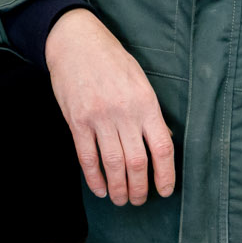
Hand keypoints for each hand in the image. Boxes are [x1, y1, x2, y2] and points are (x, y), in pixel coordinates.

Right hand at [43, 7, 176, 205]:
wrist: (76, 42)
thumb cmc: (112, 60)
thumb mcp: (140, 80)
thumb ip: (151, 112)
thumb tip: (163, 141)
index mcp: (146, 103)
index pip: (162, 147)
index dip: (166, 175)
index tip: (165, 191)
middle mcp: (124, 112)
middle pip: (137, 162)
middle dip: (140, 188)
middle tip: (139, 200)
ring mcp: (99, 117)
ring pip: (113, 164)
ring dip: (119, 188)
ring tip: (121, 199)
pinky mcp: (77, 120)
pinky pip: (87, 157)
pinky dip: (94, 177)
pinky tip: (99, 189)